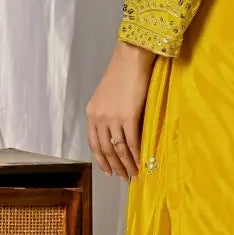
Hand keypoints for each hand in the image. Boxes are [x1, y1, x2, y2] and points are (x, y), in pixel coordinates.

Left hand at [86, 42, 155, 180]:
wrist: (132, 57)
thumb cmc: (122, 73)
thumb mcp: (107, 95)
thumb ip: (108, 114)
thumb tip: (117, 132)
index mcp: (91, 113)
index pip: (94, 144)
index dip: (102, 160)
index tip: (109, 171)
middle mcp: (99, 118)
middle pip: (107, 150)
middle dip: (116, 167)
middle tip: (125, 177)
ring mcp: (113, 118)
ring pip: (119, 149)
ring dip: (127, 165)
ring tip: (134, 175)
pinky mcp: (129, 117)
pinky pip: (132, 142)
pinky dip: (137, 155)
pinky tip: (142, 163)